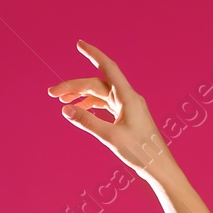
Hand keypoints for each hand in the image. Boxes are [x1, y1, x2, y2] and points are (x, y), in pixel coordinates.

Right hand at [47, 40, 173, 179]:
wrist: (160, 168)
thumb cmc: (141, 153)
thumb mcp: (110, 137)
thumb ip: (87, 121)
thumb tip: (66, 110)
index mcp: (127, 97)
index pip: (108, 68)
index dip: (93, 54)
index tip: (79, 44)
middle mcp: (128, 98)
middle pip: (97, 84)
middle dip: (74, 86)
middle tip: (52, 93)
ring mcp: (129, 108)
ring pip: (101, 95)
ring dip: (81, 96)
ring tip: (63, 102)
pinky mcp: (128, 118)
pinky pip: (106, 105)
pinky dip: (92, 105)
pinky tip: (81, 108)